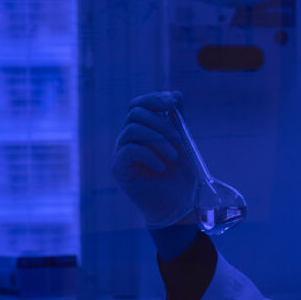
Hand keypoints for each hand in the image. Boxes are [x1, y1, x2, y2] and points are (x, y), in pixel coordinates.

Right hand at [111, 90, 196, 228]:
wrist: (179, 205)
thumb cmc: (180, 175)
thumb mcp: (182, 142)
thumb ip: (177, 119)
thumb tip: (175, 94)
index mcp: (142, 130)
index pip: (138, 103)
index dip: (154, 98)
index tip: (174, 104)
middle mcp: (128, 139)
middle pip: (134, 112)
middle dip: (161, 123)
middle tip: (178, 141)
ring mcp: (121, 153)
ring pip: (132, 129)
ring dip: (158, 140)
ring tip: (173, 157)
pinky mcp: (118, 168)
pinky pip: (129, 150)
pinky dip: (150, 155)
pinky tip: (161, 167)